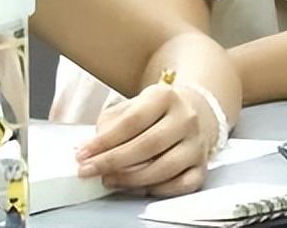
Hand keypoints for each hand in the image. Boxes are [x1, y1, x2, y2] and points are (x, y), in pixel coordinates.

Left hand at [74, 82, 211, 196]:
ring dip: (131, 179)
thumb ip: (111, 123)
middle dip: (113, 161)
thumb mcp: (131, 106)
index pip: (131, 121)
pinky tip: (137, 188)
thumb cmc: (154, 112)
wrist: (192, 113)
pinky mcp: (202, 167)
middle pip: (148, 145)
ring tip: (109, 179)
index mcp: (164, 96)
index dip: (105, 141)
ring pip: (164, 168)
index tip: (83, 153)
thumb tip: (93, 148)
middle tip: (90, 170)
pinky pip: (180, 186)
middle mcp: (185, 118)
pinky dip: (156, 190)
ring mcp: (196, 144)